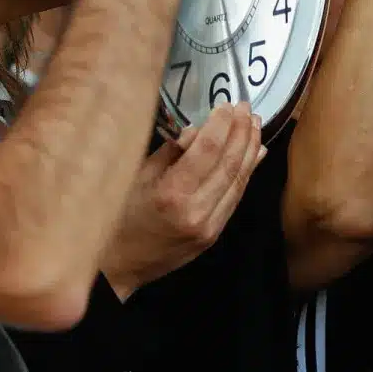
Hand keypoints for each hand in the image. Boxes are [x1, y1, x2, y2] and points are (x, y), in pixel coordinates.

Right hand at [101, 102, 263, 299]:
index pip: (207, 151)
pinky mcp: (214, 235)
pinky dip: (247, 172)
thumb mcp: (136, 177)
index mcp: (171, 194)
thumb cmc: (118, 216)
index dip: (221, 124)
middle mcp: (196, 211)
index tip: (228, 104)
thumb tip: (197, 130)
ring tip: (254, 124)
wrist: (118, 267)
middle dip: (241, 132)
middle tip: (246, 108)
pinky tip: (254, 154)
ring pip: (238, 181)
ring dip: (250, 149)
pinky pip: (235, 197)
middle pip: (229, 164)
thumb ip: (170, 152)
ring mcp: (209, 226)